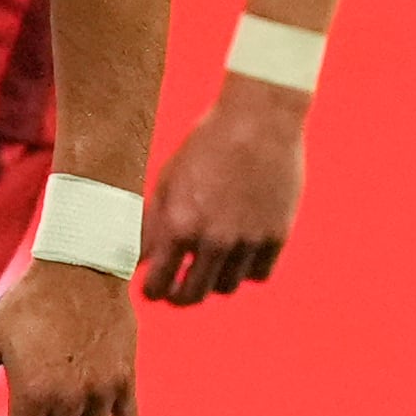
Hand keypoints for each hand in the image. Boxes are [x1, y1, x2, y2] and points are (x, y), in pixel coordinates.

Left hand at [142, 75, 305, 304]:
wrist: (260, 119)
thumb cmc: (207, 143)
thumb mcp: (168, 179)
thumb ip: (152, 224)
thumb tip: (139, 259)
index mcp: (180, 225)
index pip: (158, 284)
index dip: (151, 290)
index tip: (151, 287)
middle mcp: (214, 240)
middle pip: (192, 296)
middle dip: (179, 296)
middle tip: (177, 288)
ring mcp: (248, 240)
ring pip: (226, 288)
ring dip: (214, 281)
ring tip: (209, 263)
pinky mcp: (276, 235)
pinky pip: (258, 274)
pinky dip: (246, 270)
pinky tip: (238, 253)